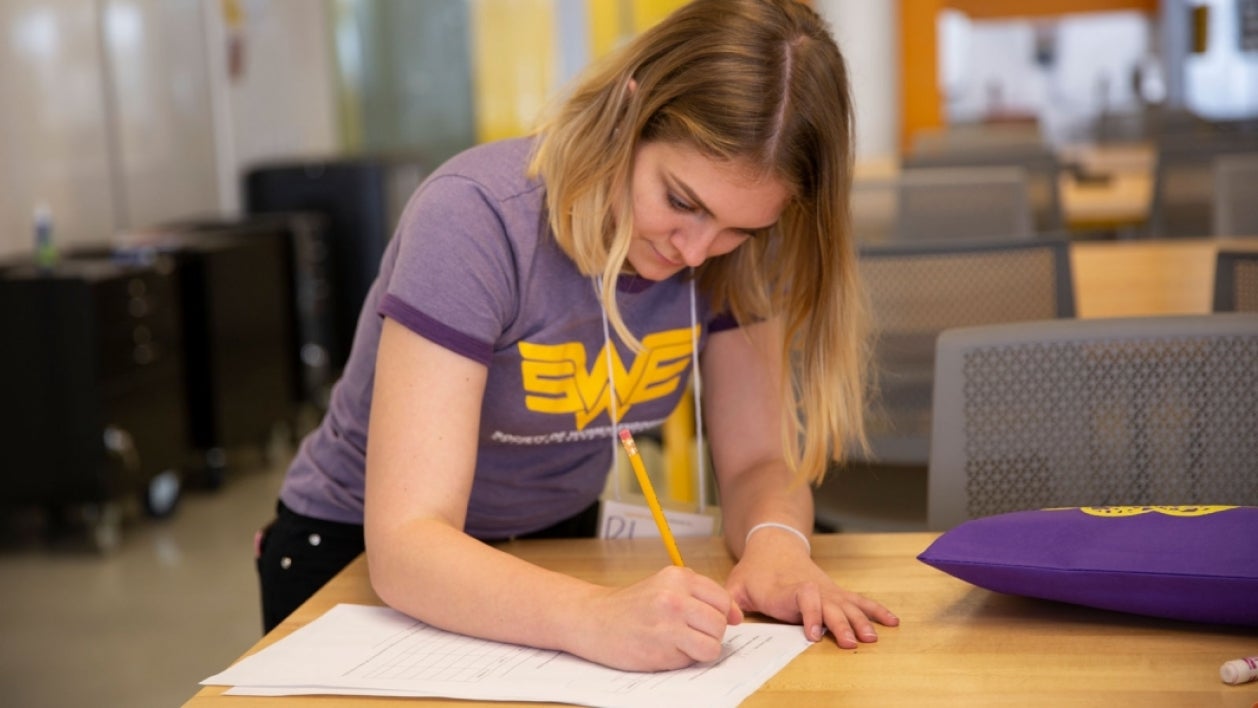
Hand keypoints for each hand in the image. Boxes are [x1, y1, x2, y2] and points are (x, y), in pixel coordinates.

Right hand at [570, 566, 743, 670]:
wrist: (593, 620)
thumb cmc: (631, 607)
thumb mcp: (664, 587)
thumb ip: (697, 596)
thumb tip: (736, 616)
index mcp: (678, 576)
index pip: (722, 598)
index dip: (724, 615)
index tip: (713, 623)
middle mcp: (675, 595)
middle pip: (720, 622)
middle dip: (710, 633)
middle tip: (688, 634)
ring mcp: (669, 621)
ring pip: (714, 642)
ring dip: (701, 648)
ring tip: (679, 644)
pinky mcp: (663, 646)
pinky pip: (698, 657)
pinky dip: (689, 659)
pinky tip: (668, 651)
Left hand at [725, 532, 897, 648]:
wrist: (774, 544)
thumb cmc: (755, 571)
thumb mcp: (736, 584)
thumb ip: (730, 602)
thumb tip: (728, 618)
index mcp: (788, 589)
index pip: (804, 598)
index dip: (810, 614)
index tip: (813, 633)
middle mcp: (812, 588)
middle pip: (831, 604)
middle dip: (841, 624)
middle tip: (851, 643)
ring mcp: (827, 590)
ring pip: (848, 605)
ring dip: (861, 621)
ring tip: (872, 637)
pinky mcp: (836, 592)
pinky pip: (859, 601)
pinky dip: (876, 610)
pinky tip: (892, 621)